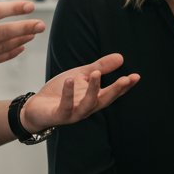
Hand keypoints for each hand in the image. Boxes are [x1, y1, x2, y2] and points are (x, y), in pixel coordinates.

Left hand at [21, 55, 139, 132]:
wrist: (37, 107)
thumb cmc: (60, 92)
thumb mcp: (81, 75)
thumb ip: (100, 68)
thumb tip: (121, 57)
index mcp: (94, 98)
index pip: (113, 92)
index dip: (125, 86)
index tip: (136, 76)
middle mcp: (87, 108)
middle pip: (105, 100)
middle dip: (116, 90)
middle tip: (126, 79)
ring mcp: (74, 113)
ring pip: (88, 104)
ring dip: (93, 90)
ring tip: (95, 74)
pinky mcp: (59, 115)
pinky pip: (66, 106)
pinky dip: (68, 94)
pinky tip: (71, 80)